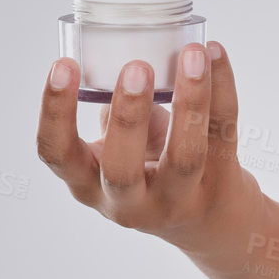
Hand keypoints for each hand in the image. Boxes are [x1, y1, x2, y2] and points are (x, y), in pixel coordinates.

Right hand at [35, 43, 263, 260]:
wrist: (214, 224)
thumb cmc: (154, 173)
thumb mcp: (122, 152)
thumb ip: (119, 116)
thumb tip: (126, 54)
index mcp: (89, 186)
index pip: (57, 155)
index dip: (55, 112)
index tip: (64, 64)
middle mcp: (130, 203)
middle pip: (122, 170)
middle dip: (128, 117)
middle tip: (136, 67)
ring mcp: (179, 200)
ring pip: (186, 156)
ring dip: (190, 101)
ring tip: (191, 55)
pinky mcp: (221, 187)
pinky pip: (223, 134)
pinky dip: (222, 89)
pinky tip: (217, 54)